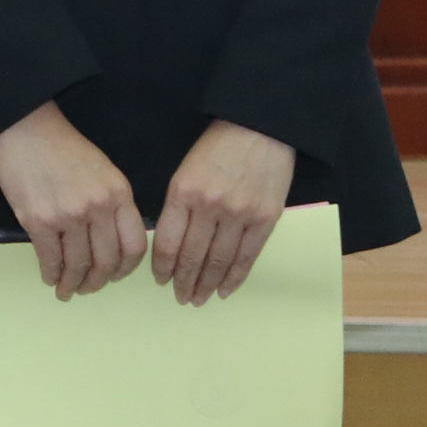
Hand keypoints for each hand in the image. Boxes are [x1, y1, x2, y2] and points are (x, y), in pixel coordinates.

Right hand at [0, 99, 147, 298]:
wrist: (27, 130)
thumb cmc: (64, 148)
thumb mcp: (104, 171)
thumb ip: (113, 203)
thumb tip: (112, 241)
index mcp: (119, 194)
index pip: (133, 246)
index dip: (125, 269)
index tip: (115, 276)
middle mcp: (98, 208)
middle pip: (106, 261)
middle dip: (97, 282)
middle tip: (88, 288)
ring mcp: (68, 216)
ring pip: (77, 265)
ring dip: (72, 284)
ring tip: (66, 290)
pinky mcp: (39, 221)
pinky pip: (50, 259)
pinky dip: (51, 274)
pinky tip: (50, 277)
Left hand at [151, 119, 295, 304]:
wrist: (259, 128)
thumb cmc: (217, 148)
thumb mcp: (185, 171)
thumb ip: (179, 206)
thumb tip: (172, 246)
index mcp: (183, 192)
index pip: (168, 242)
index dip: (163, 267)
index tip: (161, 281)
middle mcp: (209, 206)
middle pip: (192, 256)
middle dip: (184, 282)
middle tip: (181, 298)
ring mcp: (239, 214)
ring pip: (220, 261)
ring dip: (208, 284)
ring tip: (200, 298)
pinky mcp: (265, 218)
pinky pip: (248, 256)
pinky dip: (236, 277)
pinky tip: (226, 290)